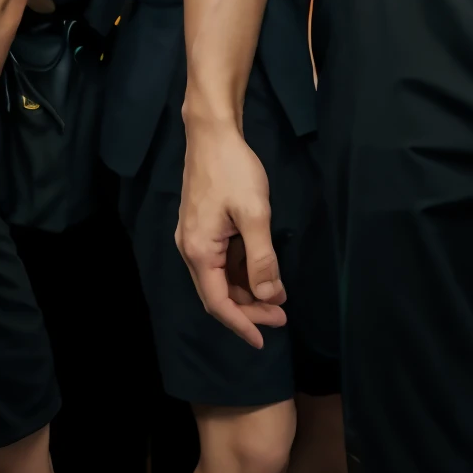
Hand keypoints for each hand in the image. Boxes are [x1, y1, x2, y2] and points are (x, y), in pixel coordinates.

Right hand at [175, 121, 286, 349]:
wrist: (212, 133)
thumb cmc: (234, 170)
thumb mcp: (254, 214)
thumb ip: (262, 258)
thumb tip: (271, 296)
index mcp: (198, 251)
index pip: (218, 303)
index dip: (242, 324)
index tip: (265, 339)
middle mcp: (190, 249)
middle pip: (218, 293)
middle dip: (249, 308)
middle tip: (281, 315)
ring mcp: (195, 238)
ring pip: (220, 278)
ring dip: (247, 290)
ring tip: (278, 297)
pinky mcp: (202, 227)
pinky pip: (221, 261)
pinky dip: (241, 271)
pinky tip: (262, 271)